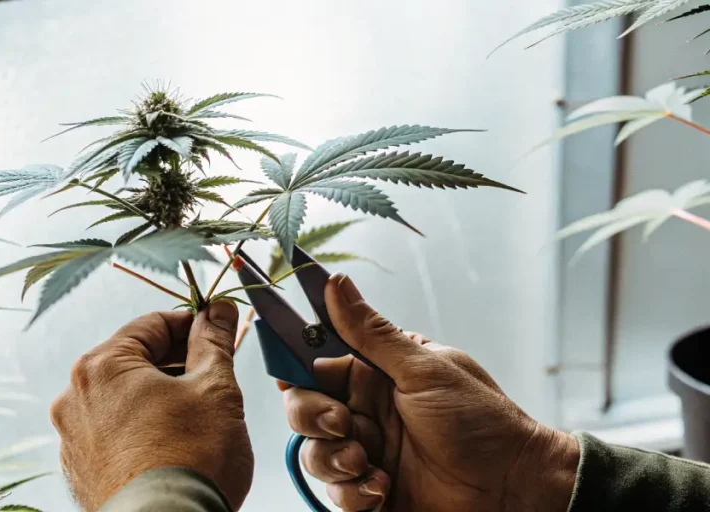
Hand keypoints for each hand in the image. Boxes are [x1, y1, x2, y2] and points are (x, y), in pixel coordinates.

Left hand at [50, 301, 252, 510]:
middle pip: (134, 361)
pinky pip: (113, 434)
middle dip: (177, 363)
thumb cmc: (192, 460)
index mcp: (101, 367)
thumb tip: (217, 311)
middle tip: (214, 376)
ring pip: (123, 399)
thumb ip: (214, 342)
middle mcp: (74, 398)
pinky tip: (173, 445)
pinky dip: (141, 430)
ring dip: (159, 397)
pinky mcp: (80, 471)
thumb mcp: (214, 389)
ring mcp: (73, 438)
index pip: (152, 324)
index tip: (217, 331)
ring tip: (197, 416)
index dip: (192, 325)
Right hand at [283, 274, 579, 510]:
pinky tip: (381, 489)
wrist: (514, 487)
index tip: (287, 373)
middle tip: (342, 424)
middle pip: (303, 407)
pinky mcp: (369, 492)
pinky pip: (335, 493)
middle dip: (311, 416)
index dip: (294, 366)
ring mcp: (366, 453)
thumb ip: (371, 333)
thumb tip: (336, 283)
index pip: (316, 362)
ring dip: (333, 459)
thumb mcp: (424, 370)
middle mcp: (365, 411)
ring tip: (367, 464)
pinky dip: (352, 493)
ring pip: (313, 452)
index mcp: (375, 375)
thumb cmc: (481, 422)